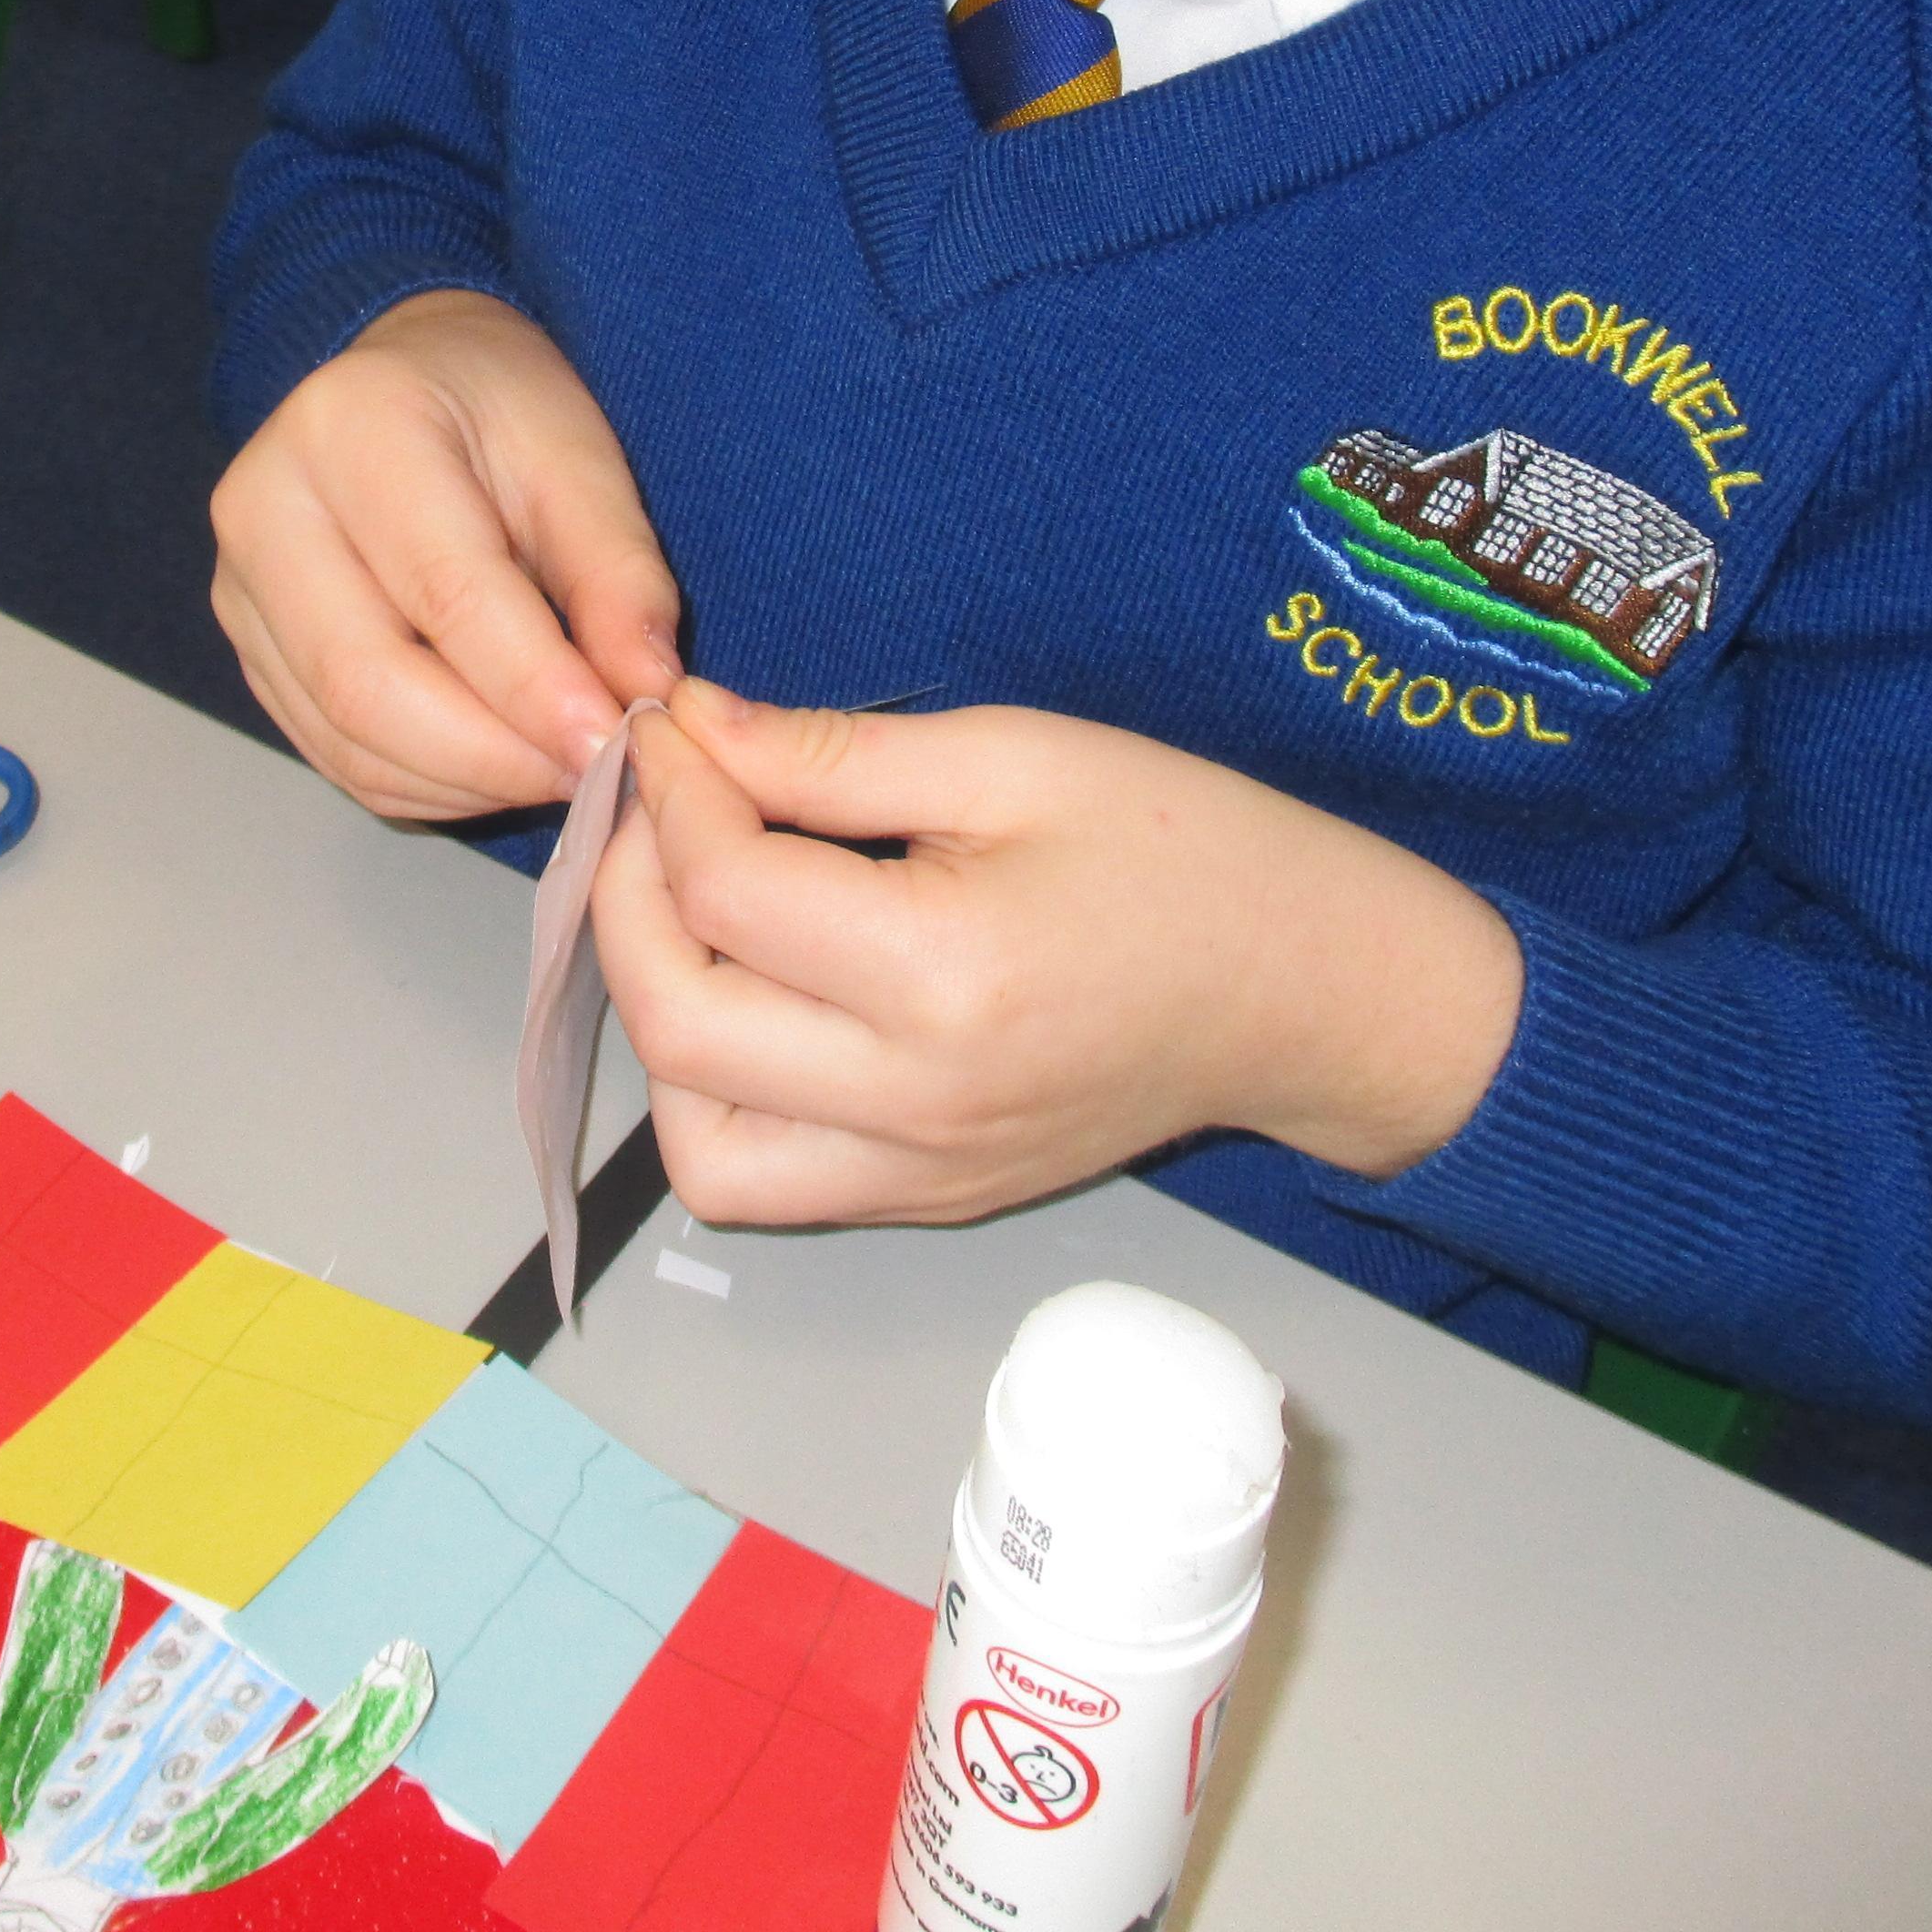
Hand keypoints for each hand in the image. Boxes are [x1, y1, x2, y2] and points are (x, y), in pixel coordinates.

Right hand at [207, 288, 685, 816]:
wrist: (409, 384)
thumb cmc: (500, 412)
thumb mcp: (581, 463)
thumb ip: (618, 579)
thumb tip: (645, 696)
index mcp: (354, 427)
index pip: (444, 590)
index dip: (533, 686)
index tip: (613, 743)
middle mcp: (266, 507)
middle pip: (367, 682)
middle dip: (493, 756)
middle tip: (592, 776)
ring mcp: (239, 586)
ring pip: (345, 736)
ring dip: (464, 781)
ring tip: (555, 770)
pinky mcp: (248, 648)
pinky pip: (333, 753)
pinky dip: (424, 784)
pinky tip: (495, 766)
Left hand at [590, 679, 1526, 1227]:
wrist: (1304, 991)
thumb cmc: (1183, 851)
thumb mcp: (1013, 757)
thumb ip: (831, 755)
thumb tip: (690, 732)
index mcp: (947, 974)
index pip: (724, 893)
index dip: (672, 794)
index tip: (676, 730)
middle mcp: (920, 1101)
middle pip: (677, 1025)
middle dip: (627, 900)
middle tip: (657, 813)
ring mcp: (921, 1172)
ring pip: (696, 1143)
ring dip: (659, 1021)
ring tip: (694, 920)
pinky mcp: (926, 1201)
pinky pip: (762, 1181)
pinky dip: (716, 1096)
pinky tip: (755, 996)